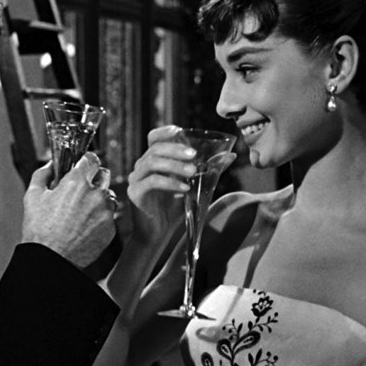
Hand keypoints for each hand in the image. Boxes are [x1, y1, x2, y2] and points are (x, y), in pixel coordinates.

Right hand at [22, 152, 115, 267]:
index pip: (91, 159)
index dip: (86, 161)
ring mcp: (105, 212)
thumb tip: (51, 165)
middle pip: (103, 175)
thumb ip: (43, 174)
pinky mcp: (110, 228)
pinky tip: (85, 225)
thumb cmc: (39, 230)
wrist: (51, 259)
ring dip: (99, 199)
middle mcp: (95, 194)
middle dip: (94, 179)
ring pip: (108, 196)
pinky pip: (109, 215)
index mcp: (76, 183)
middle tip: (81, 190)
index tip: (83, 165)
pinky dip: (100, 217)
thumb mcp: (33, 196)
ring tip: (82, 211)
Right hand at [126, 126, 235, 245]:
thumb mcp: (193, 186)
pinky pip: (152, 182)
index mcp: (153, 160)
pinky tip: (184, 189)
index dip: (165, 132)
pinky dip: (170, 183)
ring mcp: (136, 179)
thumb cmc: (174, 209)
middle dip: (176, 149)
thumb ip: (208, 170)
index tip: (180, 131)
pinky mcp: (135, 193)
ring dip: (174, 165)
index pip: (154, 138)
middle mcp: (142, 166)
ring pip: (153, 163)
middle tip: (194, 155)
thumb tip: (231, 156)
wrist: (158, 234)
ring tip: (192, 172)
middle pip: (156, 148)